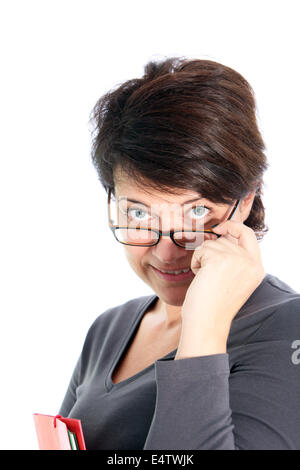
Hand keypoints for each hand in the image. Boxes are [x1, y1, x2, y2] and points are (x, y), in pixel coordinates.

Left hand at [176, 221, 264, 357]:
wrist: (207, 322)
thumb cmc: (214, 305)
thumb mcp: (233, 279)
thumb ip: (234, 258)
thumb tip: (221, 234)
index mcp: (256, 268)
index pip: (248, 235)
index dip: (233, 226)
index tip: (220, 228)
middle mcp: (250, 262)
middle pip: (225, 239)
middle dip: (211, 252)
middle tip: (209, 274)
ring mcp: (236, 259)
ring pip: (211, 244)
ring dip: (203, 259)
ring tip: (207, 280)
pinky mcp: (220, 259)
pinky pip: (201, 250)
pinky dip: (196, 263)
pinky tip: (200, 278)